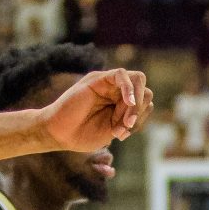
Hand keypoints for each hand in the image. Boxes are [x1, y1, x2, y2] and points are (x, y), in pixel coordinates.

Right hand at [37, 69, 152, 152]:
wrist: (60, 134)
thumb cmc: (84, 135)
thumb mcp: (114, 130)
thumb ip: (131, 118)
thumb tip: (148, 104)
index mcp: (122, 105)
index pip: (145, 103)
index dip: (140, 119)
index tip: (121, 135)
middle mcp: (117, 92)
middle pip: (145, 92)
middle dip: (139, 112)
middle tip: (123, 127)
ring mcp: (108, 84)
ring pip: (138, 80)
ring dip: (136, 102)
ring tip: (124, 120)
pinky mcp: (98, 78)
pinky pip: (122, 74)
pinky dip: (129, 89)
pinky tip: (129, 103)